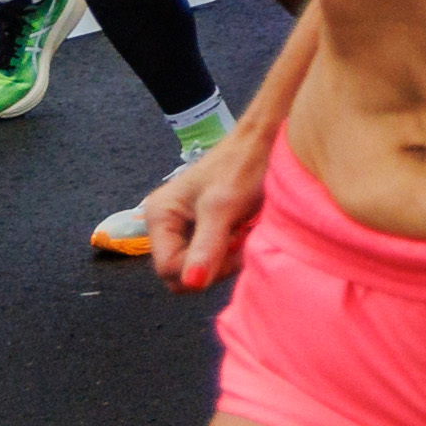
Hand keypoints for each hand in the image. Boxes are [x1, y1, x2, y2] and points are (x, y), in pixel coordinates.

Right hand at [134, 116, 272, 289]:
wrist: (265, 141)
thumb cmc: (242, 166)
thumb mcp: (223, 207)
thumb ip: (206, 246)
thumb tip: (192, 284)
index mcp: (159, 215)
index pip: (167, 269)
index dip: (197, 269)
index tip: (228, 249)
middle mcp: (166, 224)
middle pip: (182, 273)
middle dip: (211, 266)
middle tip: (237, 242)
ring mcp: (185, 228)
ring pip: (199, 268)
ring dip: (225, 260)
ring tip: (243, 234)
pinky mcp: (204, 229)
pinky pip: (212, 258)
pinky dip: (230, 253)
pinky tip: (243, 233)